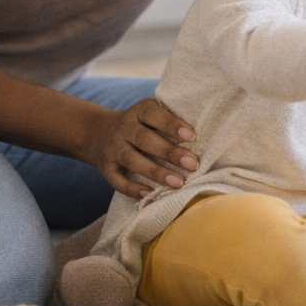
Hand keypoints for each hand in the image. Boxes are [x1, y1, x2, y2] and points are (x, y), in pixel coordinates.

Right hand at [84, 98, 198, 198]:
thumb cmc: (141, 124)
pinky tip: (150, 193)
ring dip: (156, 172)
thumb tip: (206, 128)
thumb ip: (171, 117)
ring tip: (178, 182)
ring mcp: (112, 149)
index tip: (192, 136)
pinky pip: (116, 180)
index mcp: (138, 112)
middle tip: (193, 164)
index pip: (153, 114)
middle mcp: (123, 128)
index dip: (171, 124)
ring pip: (132, 160)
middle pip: (144, 139)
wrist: (98, 133)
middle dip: (170, 152)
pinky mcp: (106, 168)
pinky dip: (132, 188)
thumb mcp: (150, 113)